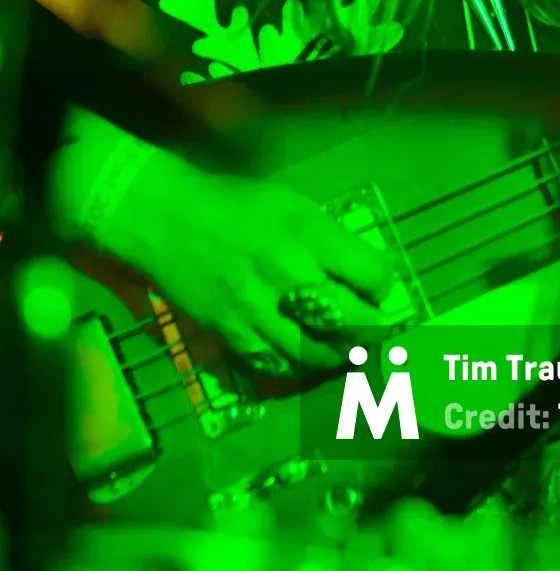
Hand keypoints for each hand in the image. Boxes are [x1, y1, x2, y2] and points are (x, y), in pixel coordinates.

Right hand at [111, 157, 397, 371]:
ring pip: (317, 353)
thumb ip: (331, 241)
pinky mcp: (232, 334)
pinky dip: (301, 365)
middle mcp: (287, 275)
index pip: (371, 276)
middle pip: (351, 321)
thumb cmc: (238, 205)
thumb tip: (366, 275)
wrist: (167, 220)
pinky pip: (278, 364)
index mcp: (308, 234)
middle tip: (375, 327)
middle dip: (371, 328)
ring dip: (341, 354)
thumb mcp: (295, 205)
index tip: (376, 286)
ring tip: (348, 347)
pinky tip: (309, 356)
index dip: (381, 285)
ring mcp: (258, 311)